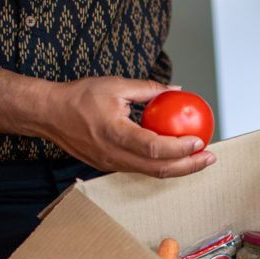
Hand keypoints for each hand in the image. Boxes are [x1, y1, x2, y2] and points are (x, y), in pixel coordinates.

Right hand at [37, 76, 214, 176]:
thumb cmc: (79, 97)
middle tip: (210, 157)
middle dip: (189, 166)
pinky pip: (141, 169)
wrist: (49, 114)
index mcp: (115, 133)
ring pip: (151, 173)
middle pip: (158, 169)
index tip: (199, 141)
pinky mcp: (110, 166)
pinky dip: (162, 165)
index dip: (180, 148)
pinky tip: (176, 156)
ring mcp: (111, 164)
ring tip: (199, 160)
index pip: (154, 148)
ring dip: (178, 168)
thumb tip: (175, 89)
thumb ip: (148, 89)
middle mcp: (114, 154)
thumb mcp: (116, 85)